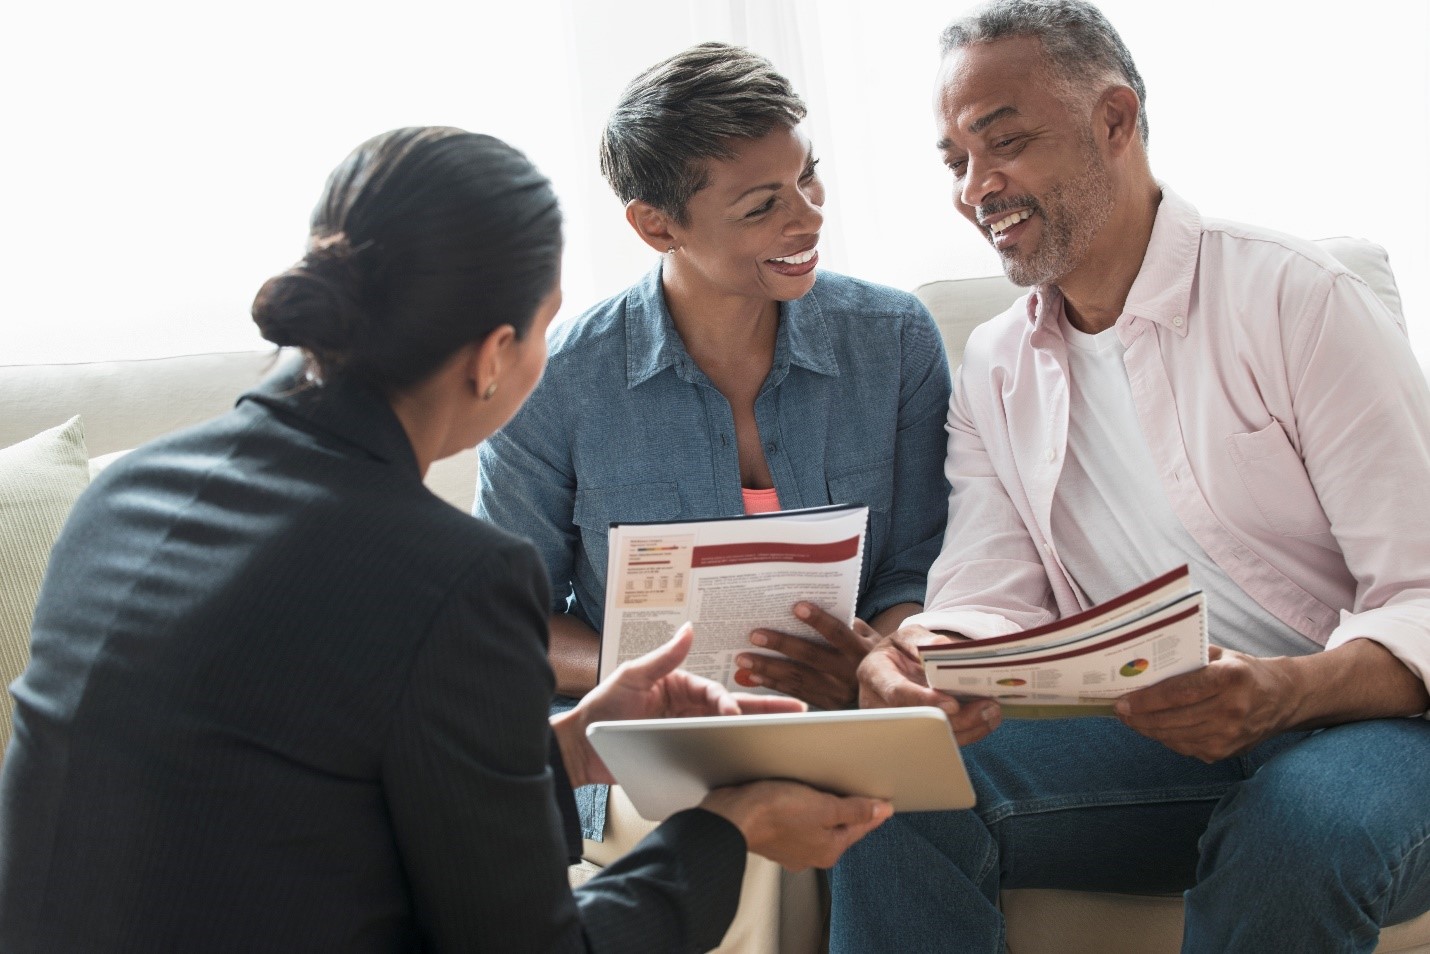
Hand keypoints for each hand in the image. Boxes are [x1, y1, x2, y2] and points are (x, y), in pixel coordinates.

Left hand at [552, 624, 805, 786]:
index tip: (734, 715)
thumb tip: (688, 628)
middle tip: (801, 710)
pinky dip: (735, 756)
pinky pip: (714, 752)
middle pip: (734, 708)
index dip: (727, 703)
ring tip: (789, 736)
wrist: (583, 747)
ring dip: (758, 732)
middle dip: (767, 708)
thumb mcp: (632, 677)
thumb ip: (663, 657)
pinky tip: (756, 764)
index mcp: (682, 686)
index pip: (715, 693)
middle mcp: (689, 708)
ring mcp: (689, 731)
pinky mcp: (684, 753)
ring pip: (730, 731)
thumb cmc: (604, 707)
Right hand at [700, 780, 892, 871]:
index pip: (861, 826)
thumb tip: (882, 811)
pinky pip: (795, 819)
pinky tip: (795, 792)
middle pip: (838, 824)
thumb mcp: (823, 807)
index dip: (872, 808)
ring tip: (822, 785)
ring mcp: (791, 846)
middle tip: (851, 785)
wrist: (730, 817)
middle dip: (846, 806)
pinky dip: (799, 806)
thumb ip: (854, 810)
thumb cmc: (772, 813)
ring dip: (821, 804)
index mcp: (828, 850)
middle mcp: (811, 853)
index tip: (882, 796)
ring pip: (816, 822)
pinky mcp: (773, 835)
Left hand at [735, 602, 879, 708]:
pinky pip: (796, 693)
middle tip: (754, 635)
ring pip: (798, 678)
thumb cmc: (868, 652)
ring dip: (768, 668)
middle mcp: (849, 672)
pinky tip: (754, 676)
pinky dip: (773, 684)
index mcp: (860, 650)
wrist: (886, 690)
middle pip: (811, 656)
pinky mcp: (826, 705)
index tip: (796, 606)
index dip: (818, 620)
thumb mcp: (866, 635)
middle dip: (780, 644)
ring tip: (743, 658)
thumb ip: (844, 622)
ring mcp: (837, 692)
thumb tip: (812, 603)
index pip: (838, 633)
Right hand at [858, 624, 1000, 745]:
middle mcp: (879, 703)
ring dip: (967, 728)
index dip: (924, 700)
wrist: (894, 665)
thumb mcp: (908, 636)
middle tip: (987, 707)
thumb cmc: (900, 649)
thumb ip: (924, 640)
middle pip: (918, 721)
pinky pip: (939, 741)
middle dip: (955, 719)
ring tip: (993, 713)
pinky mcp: (912, 734)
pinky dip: (966, 733)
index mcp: (874, 673)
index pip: (896, 692)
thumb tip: (945, 648)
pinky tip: (985, 721)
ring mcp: (895, 723)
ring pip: (931, 736)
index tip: (953, 704)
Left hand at [1114, 645, 1297, 761]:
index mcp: (1231, 678)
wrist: (1283, 699)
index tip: (1123, 700)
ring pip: (1175, 736)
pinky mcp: (1224, 752)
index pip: (1180, 692)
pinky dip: (1165, 738)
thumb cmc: (1244, 672)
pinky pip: (1184, 747)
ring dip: (1148, 729)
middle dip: (1140, 716)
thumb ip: (1187, 659)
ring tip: (1130, 719)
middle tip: (1120, 710)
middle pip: (1173, 718)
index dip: (1147, 699)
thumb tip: (1143, 664)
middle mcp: (1232, 709)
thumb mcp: (1220, 655)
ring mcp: (1229, 735)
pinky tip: (1153, 727)